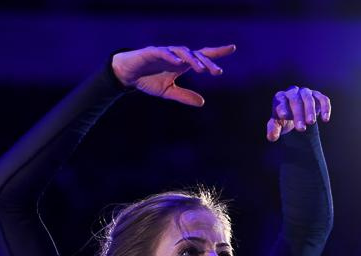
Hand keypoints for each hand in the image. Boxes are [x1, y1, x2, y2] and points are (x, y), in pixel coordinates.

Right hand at [112, 44, 236, 106]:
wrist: (128, 75)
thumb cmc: (148, 80)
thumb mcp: (168, 92)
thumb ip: (185, 96)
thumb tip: (202, 103)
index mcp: (182, 64)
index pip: (202, 56)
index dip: (216, 52)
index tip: (232, 49)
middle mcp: (176, 56)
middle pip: (196, 55)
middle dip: (207, 62)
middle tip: (217, 72)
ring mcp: (165, 52)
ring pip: (182, 52)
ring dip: (192, 60)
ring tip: (201, 69)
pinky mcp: (152, 52)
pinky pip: (164, 52)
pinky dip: (171, 56)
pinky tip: (179, 62)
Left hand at [267, 86, 330, 140]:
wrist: (295, 116)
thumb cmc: (284, 120)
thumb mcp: (277, 125)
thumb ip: (273, 130)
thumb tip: (272, 137)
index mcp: (280, 98)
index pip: (281, 101)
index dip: (282, 107)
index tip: (285, 116)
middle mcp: (292, 92)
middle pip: (295, 100)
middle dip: (298, 114)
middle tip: (301, 129)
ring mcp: (305, 93)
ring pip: (308, 98)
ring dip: (310, 110)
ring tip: (311, 123)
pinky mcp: (317, 96)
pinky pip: (323, 99)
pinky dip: (325, 108)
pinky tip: (325, 119)